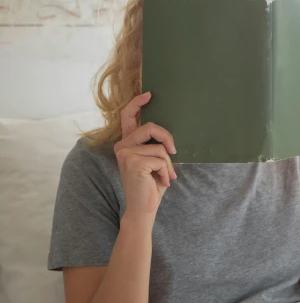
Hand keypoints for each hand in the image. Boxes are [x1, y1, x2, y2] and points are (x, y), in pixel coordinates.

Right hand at [114, 92, 176, 221]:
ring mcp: (125, 153)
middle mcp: (122, 146)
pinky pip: (161, 159)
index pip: (127, 117)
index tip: (149, 94)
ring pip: (160, 147)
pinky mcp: (133, 162)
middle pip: (151, 127)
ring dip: (168, 164)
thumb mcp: (154, 160)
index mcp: (127, 143)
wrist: (144, 208)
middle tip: (174, 151)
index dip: (137, 103)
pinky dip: (167, 171)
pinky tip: (161, 182)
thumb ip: (155, 146)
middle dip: (167, 139)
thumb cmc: (151, 184)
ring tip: (164, 176)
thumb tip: (168, 135)